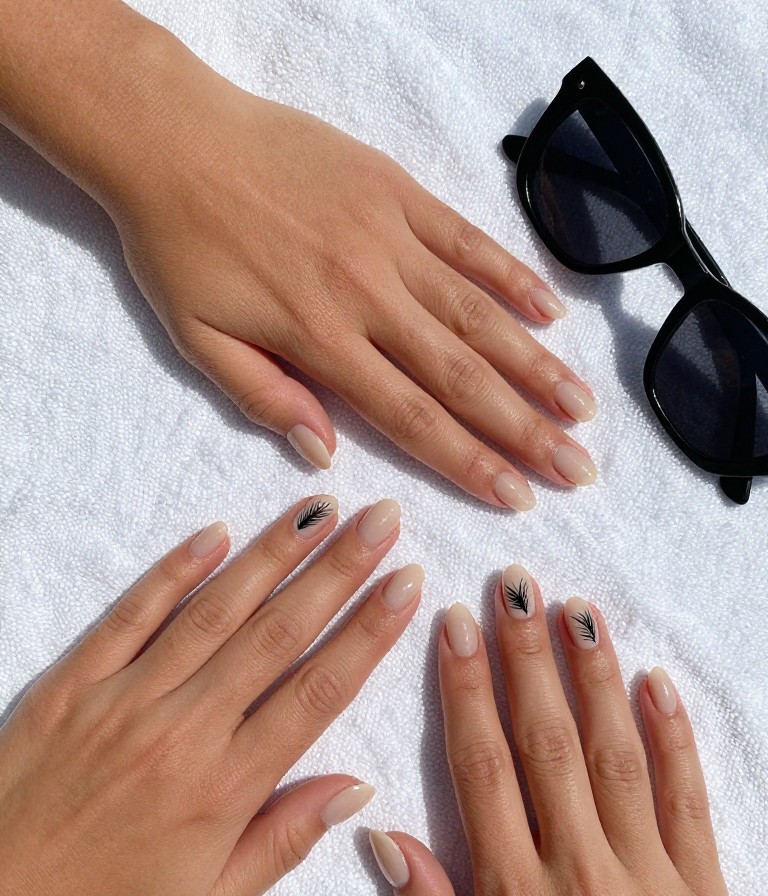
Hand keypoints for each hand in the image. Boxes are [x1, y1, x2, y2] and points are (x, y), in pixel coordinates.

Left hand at [0, 495, 420, 895]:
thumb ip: (286, 841)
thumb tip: (357, 786)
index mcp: (225, 786)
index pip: (318, 691)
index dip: (370, 632)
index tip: (407, 584)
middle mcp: (185, 728)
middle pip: (279, 633)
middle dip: (340, 570)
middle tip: (384, 519)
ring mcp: (126, 696)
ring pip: (216, 610)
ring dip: (274, 553)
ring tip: (321, 509)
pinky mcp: (76, 679)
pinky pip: (133, 613)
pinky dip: (176, 570)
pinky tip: (216, 531)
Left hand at [107, 33, 596, 507]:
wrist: (171, 137)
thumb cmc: (178, 247)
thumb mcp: (198, 338)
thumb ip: (265, 397)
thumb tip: (326, 454)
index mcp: (318, 339)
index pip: (412, 418)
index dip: (470, 462)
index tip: (519, 497)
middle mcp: (367, 294)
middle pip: (462, 376)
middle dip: (526, 430)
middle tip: (578, 469)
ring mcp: (389, 238)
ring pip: (478, 313)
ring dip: (536, 365)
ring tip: (584, 408)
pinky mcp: (397, 190)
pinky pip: (467, 239)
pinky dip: (512, 276)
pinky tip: (551, 314)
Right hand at [371, 571, 739, 895]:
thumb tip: (385, 835)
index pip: (481, 768)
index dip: (466, 690)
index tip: (456, 625)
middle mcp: (582, 875)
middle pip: (548, 742)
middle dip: (527, 657)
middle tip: (515, 586)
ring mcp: (651, 880)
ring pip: (617, 755)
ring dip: (595, 675)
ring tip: (576, 610)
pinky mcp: (706, 894)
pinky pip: (689, 800)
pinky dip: (674, 737)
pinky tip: (655, 682)